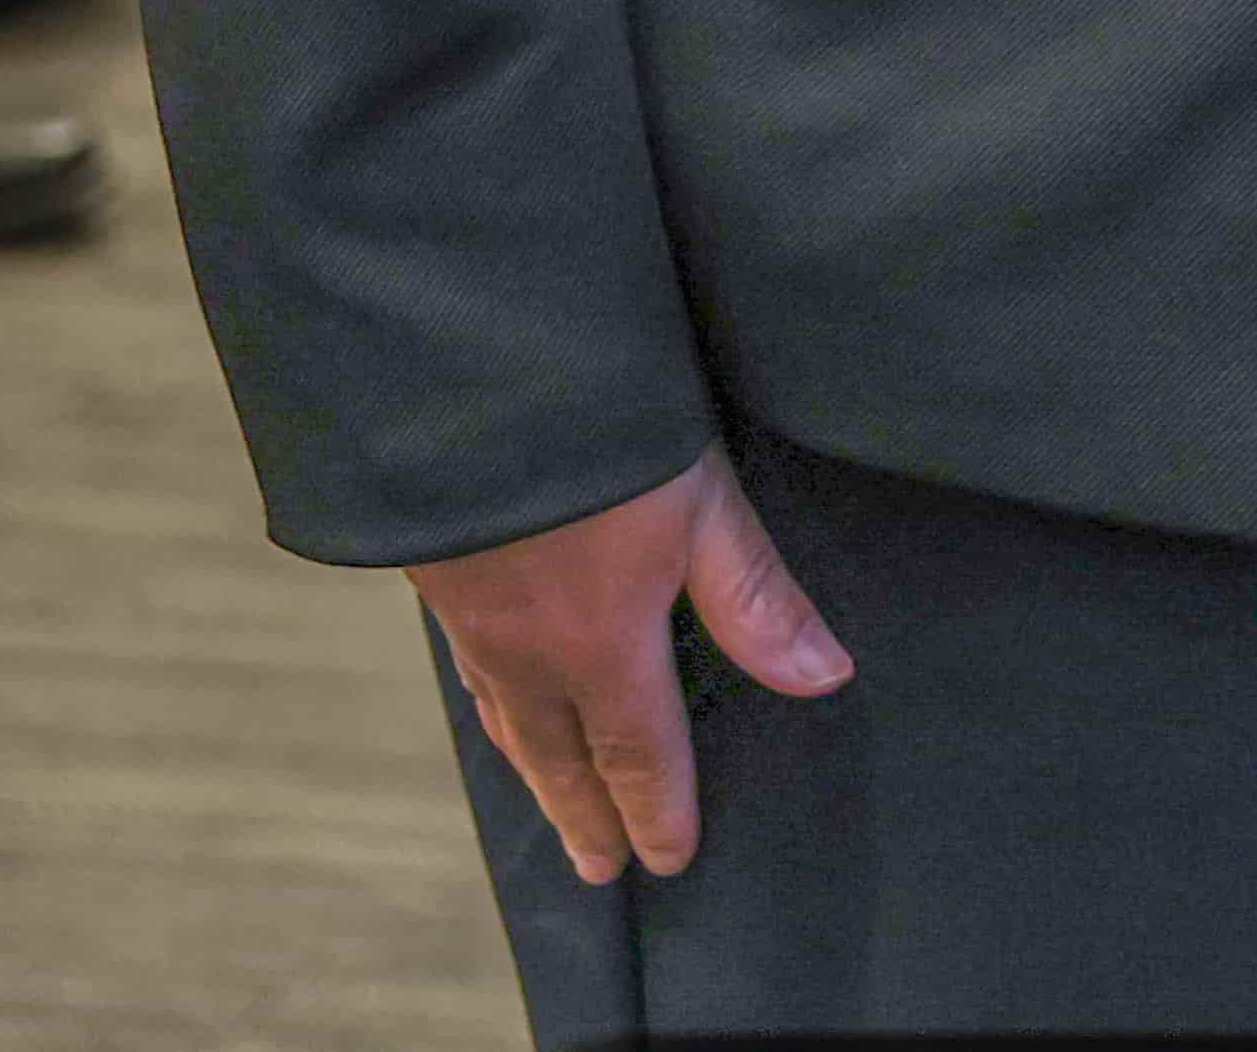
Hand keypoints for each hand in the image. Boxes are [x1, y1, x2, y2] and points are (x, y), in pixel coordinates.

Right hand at [410, 449, 848, 885]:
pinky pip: (468, 673)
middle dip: (586, 816)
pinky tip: (494, 697)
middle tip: (597, 871)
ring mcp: (471, 617)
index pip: (638, 751)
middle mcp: (528, 649)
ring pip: (508, 721)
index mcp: (600, 644)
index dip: (657, 809)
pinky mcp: (434, 575)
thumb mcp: (699, 502)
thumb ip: (754, 595)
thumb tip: (822, 678)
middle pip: (563, 756)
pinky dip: (490, 709)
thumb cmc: (595, 433)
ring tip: (550, 804)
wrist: (462, 386)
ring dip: (535, 772)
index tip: (667, 859)